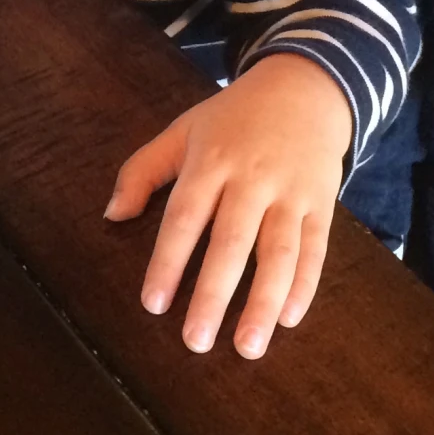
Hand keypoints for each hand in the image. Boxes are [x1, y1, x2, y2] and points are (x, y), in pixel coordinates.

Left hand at [104, 54, 351, 358]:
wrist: (303, 88)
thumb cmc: (233, 118)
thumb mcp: (183, 131)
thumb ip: (143, 171)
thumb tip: (112, 216)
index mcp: (212, 160)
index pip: (186, 216)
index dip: (168, 261)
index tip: (153, 304)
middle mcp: (252, 177)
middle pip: (232, 241)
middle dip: (213, 294)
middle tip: (195, 341)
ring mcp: (290, 191)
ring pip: (279, 252)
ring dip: (263, 302)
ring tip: (247, 346)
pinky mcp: (321, 201)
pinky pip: (315, 248)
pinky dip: (304, 285)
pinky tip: (288, 319)